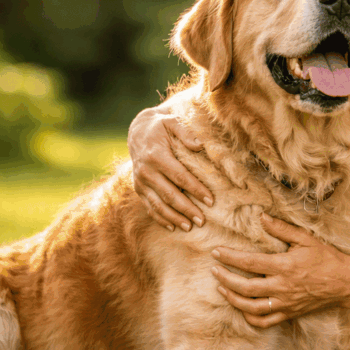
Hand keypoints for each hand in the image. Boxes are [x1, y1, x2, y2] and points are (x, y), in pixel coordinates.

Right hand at [128, 106, 214, 230]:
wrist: (138, 131)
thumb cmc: (161, 126)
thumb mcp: (172, 121)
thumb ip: (186, 132)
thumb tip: (200, 145)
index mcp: (156, 156)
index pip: (180, 176)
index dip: (195, 189)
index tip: (210, 201)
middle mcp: (145, 171)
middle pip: (169, 195)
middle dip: (187, 209)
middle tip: (202, 221)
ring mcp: (140, 182)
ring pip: (158, 205)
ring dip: (174, 218)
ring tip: (190, 227)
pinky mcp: (138, 189)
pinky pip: (149, 206)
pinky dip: (160, 218)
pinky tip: (172, 227)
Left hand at [211, 214, 349, 327]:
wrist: (345, 283)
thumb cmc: (326, 259)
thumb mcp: (306, 239)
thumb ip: (281, 229)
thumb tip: (261, 217)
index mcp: (284, 266)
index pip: (250, 263)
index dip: (230, 258)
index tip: (216, 252)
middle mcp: (282, 287)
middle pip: (245, 288)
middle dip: (225, 278)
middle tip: (214, 270)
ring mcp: (285, 303)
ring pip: (251, 307)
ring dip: (232, 299)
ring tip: (222, 288)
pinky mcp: (289, 313)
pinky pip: (265, 321)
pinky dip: (250, 317)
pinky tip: (242, 308)